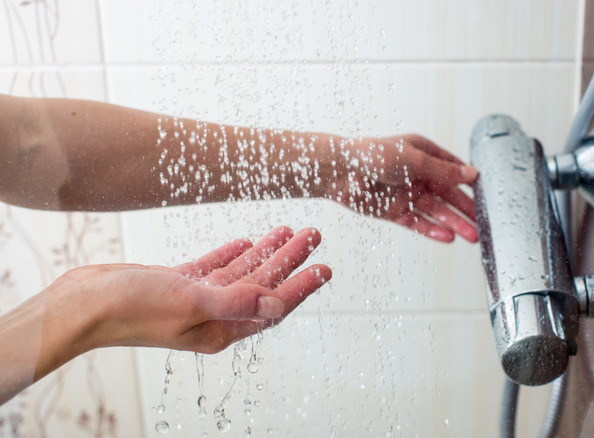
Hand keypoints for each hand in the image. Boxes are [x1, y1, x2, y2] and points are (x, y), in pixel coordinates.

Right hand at [34, 226, 330, 377]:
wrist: (81, 305)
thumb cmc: (130, 310)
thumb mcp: (189, 303)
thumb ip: (236, 301)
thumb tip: (278, 304)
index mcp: (222, 328)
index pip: (273, 305)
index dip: (302, 286)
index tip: (326, 267)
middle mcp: (213, 316)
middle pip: (263, 284)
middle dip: (290, 260)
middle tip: (313, 234)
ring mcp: (195, 300)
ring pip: (242, 273)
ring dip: (266, 252)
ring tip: (289, 229)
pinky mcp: (176, 284)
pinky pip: (214, 268)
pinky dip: (232, 254)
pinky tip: (248, 241)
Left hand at [322, 134, 478, 242]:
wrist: (339, 171)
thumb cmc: (373, 154)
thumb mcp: (414, 160)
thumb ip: (443, 170)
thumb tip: (472, 174)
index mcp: (424, 153)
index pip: (453, 169)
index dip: (470, 183)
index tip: (488, 197)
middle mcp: (417, 174)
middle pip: (447, 195)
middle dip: (465, 210)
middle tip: (484, 225)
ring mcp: (406, 194)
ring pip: (435, 212)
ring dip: (454, 224)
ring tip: (472, 237)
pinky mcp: (394, 211)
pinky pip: (418, 222)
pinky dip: (432, 230)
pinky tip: (448, 238)